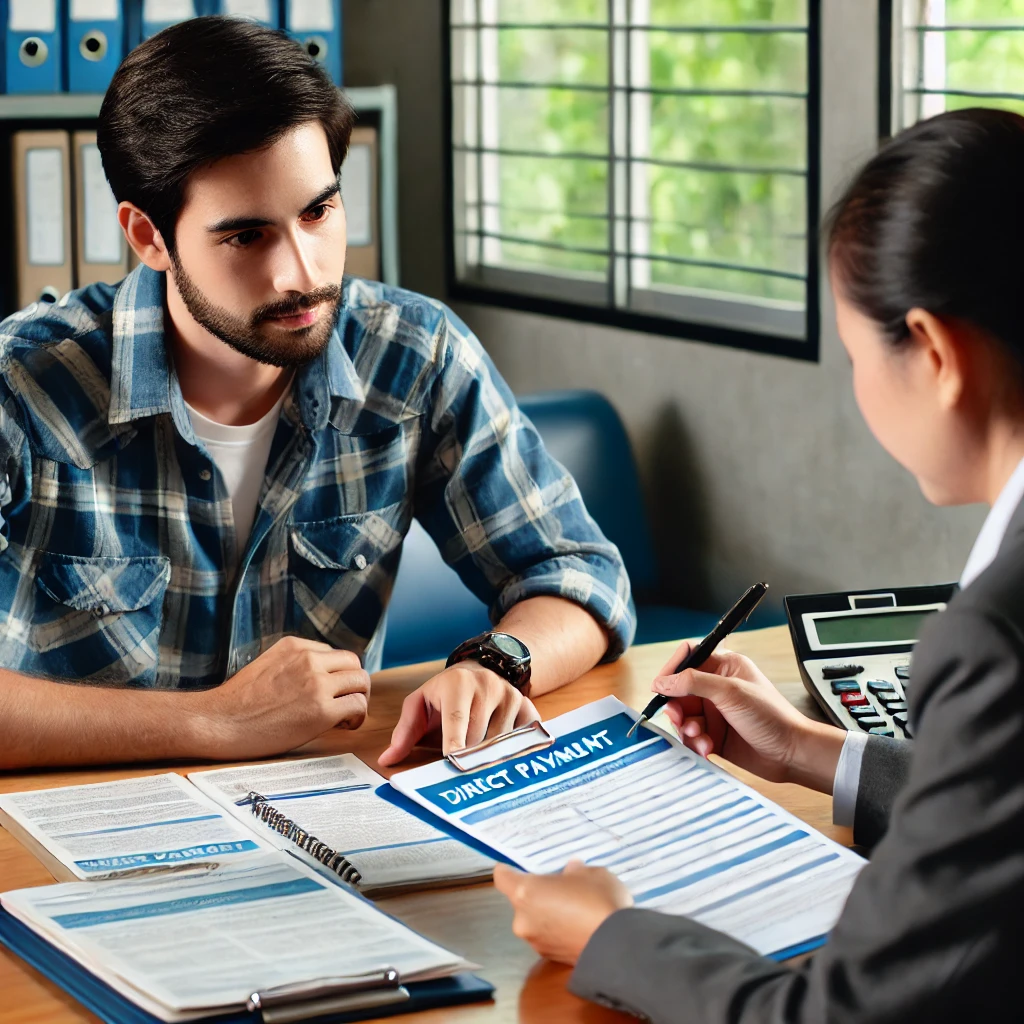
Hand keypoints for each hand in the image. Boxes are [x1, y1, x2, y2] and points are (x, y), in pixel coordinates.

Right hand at [192, 636, 369, 759]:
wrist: (218, 722)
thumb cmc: (237, 702)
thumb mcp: (267, 665)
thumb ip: (294, 665)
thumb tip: (319, 676)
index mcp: (295, 646)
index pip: (335, 654)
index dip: (337, 675)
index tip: (330, 692)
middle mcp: (309, 659)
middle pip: (354, 663)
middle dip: (354, 684)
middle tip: (346, 704)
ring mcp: (317, 683)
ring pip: (361, 682)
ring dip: (358, 699)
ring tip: (346, 717)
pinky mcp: (321, 710)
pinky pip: (357, 706)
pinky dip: (357, 717)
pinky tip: (342, 727)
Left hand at [378, 662, 537, 765]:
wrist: (480, 670)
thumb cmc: (444, 693)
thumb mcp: (420, 704)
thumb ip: (404, 732)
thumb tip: (387, 760)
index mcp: (457, 685)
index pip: (457, 718)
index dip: (455, 742)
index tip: (453, 761)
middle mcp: (487, 686)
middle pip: (478, 737)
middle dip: (468, 758)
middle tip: (460, 771)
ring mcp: (510, 695)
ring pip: (501, 741)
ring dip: (488, 756)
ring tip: (477, 756)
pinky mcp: (526, 706)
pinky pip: (524, 736)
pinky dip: (515, 749)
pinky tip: (505, 753)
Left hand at [493, 860, 632, 965]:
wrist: (616, 947)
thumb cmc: (598, 901)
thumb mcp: (591, 873)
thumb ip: (576, 871)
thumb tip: (572, 870)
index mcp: (526, 892)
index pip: (502, 877)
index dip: (509, 870)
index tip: (518, 866)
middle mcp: (522, 918)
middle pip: (520, 900)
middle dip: (538, 893)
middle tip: (560, 886)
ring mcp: (534, 941)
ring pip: (534, 920)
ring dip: (547, 913)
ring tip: (575, 908)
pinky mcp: (549, 958)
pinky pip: (547, 936)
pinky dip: (557, 931)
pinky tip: (578, 925)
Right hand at [653, 641, 844, 791]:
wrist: (792, 753)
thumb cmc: (772, 716)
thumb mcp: (730, 692)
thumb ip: (693, 682)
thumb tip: (662, 681)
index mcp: (724, 667)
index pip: (687, 658)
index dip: (671, 670)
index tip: (660, 687)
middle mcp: (717, 688)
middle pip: (679, 691)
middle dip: (676, 707)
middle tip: (678, 718)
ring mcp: (715, 713)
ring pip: (683, 717)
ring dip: (687, 728)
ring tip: (700, 737)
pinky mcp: (714, 735)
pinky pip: (692, 737)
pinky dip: (695, 743)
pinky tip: (708, 748)